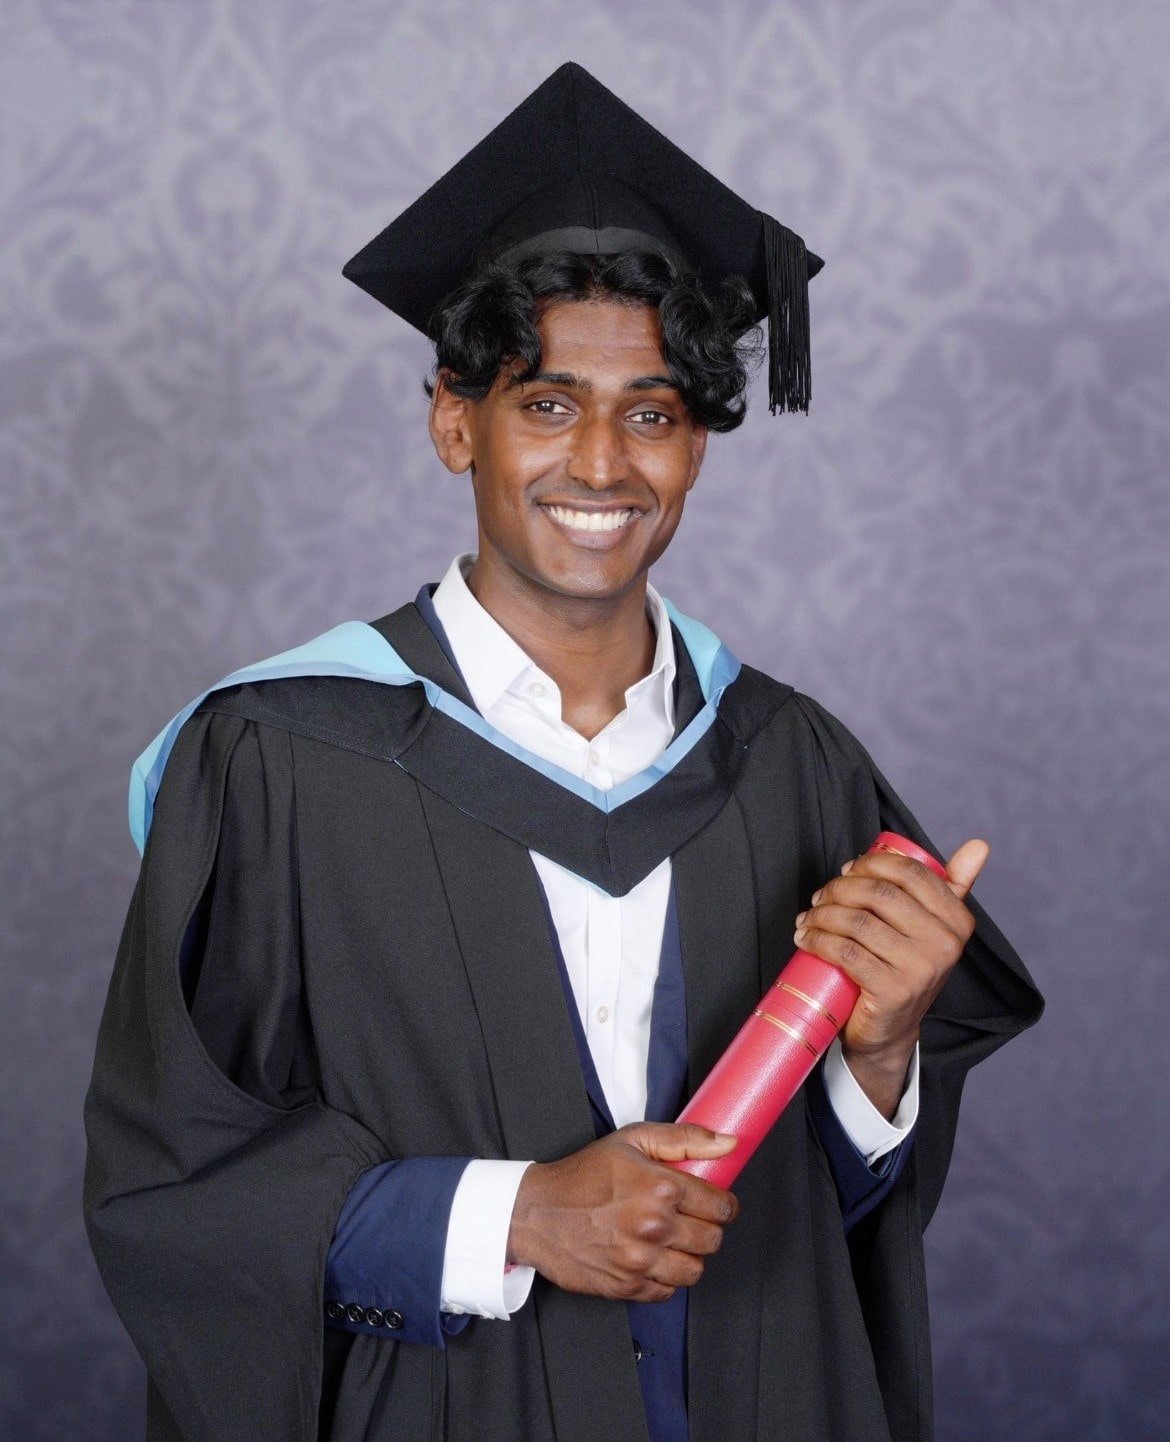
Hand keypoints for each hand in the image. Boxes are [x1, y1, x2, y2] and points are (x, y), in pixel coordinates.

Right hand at [505, 1122, 739, 1302]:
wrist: (535, 1213)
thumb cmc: (582, 1175)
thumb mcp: (632, 1140)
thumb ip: (685, 1138)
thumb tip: (728, 1143)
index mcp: (659, 1188)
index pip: (721, 1206)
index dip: (721, 1204)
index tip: (713, 1203)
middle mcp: (654, 1227)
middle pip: (712, 1240)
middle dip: (705, 1227)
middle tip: (686, 1218)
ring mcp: (641, 1261)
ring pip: (695, 1270)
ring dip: (687, 1255)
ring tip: (668, 1239)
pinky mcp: (627, 1287)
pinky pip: (668, 1291)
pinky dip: (664, 1277)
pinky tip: (649, 1257)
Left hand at [792, 838, 988, 1116]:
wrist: (889, 1032)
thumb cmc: (904, 968)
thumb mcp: (932, 927)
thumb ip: (955, 884)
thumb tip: (979, 844)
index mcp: (957, 920)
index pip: (910, 872)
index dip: (871, 864)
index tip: (846, 872)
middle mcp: (945, 944)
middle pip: (879, 894)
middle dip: (839, 889)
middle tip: (820, 897)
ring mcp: (921, 969)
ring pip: (858, 922)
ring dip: (822, 914)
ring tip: (808, 918)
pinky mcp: (893, 991)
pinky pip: (846, 951)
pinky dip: (818, 940)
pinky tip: (805, 938)